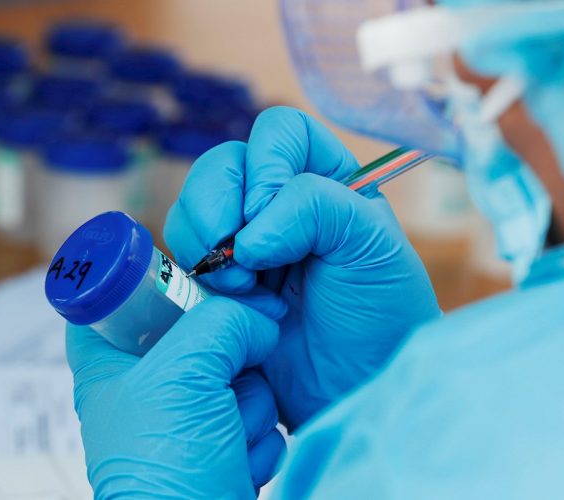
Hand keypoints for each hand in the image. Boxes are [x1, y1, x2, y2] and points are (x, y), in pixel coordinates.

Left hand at [67, 297, 285, 497]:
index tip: (189, 285)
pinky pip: (256, 409)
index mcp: (110, 360)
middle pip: (200, 329)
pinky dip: (256, 434)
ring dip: (246, 405)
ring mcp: (188, 413)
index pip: (117, 293)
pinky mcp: (222, 438)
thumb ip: (223, 324)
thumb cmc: (164, 466)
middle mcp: (147, 383)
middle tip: (225, 379)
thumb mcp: (183, 375)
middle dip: (228, 358)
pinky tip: (237, 459)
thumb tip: (260, 323)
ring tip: (225, 438)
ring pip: (239, 369)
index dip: (154, 281)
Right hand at [164, 106, 440, 430]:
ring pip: (194, 205)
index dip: (266, 165)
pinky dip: (201, 274)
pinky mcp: (219, 275)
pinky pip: (184, 250)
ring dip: (208, 245)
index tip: (266, 215)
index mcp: (326, 177)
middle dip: (222, 208)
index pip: (279, 132)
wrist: (354, 385)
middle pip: (223, 164)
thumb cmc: (379, 314)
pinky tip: (238, 304)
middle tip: (244, 258)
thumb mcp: (371, 246)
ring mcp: (244, 237)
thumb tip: (249, 233)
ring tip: (245, 288)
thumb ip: (316, 208)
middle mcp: (280, 200)